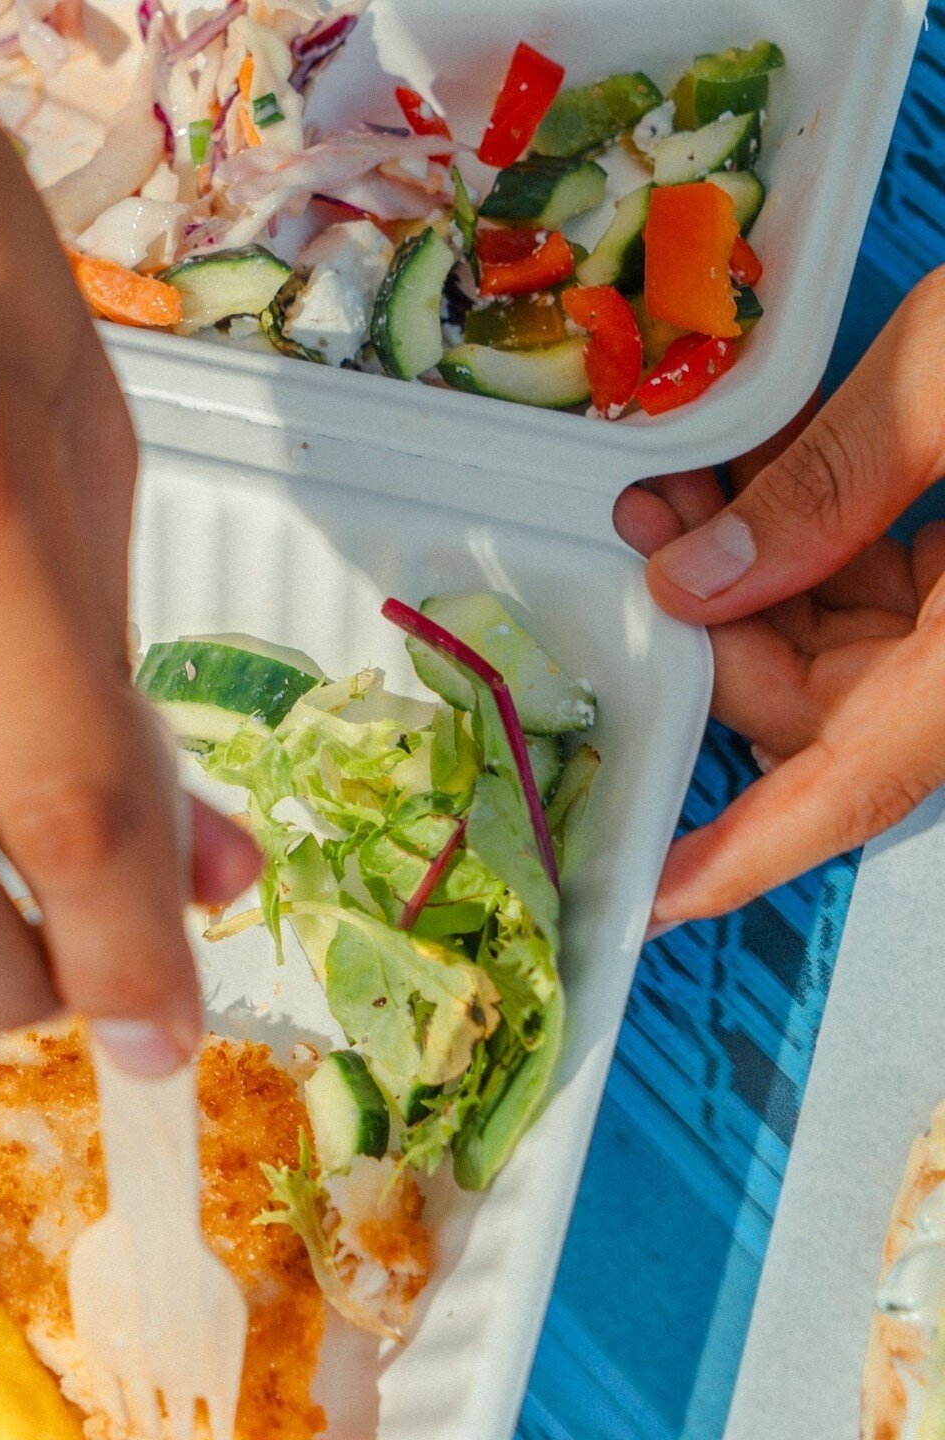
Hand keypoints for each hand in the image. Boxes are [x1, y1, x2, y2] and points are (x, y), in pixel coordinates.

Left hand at [615, 268, 944, 926]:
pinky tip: (762, 468)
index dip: (743, 852)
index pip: (856, 784)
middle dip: (712, 620)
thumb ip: (833, 479)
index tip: (650, 895)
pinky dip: (810, 540)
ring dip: (746, 568)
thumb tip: (697, 581)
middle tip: (647, 521)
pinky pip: (877, 594)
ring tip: (683, 476)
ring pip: (834, 646)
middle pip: (815, 701)